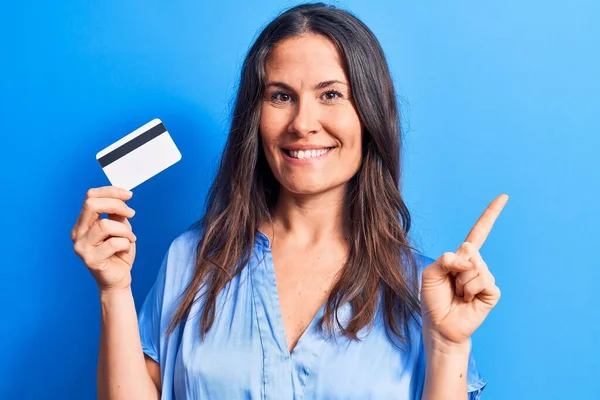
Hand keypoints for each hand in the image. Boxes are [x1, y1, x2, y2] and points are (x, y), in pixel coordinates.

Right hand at [72, 186, 136, 291]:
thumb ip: (117, 214)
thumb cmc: (119, 253)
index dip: (111, 191)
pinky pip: (113, 243)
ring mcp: (81, 246)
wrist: (118, 279)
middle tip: (131, 214)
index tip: (129, 195)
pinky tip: (125, 249)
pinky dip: (125, 243)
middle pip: (91, 204)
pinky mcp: (90, 259)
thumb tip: (121, 199)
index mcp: (83, 222)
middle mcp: (78, 232)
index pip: (90, 196)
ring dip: (124, 230)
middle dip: (116, 205)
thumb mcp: (121, 228)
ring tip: (130, 238)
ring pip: (105, 224)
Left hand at [420, 194, 508, 345]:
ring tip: (459, 294)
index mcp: (461, 256)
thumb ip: (445, 259)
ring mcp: (486, 277)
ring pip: (475, 267)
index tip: (504, 197)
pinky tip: (468, 300)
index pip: (479, 232)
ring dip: (462, 282)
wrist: (440, 325)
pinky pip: (483, 281)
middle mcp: (476, 264)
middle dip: (455, 267)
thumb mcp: (430, 273)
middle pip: (469, 249)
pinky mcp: (492, 292)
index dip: (490, 214)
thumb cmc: (434, 299)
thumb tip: (468, 255)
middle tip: (451, 284)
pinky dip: (471, 290)